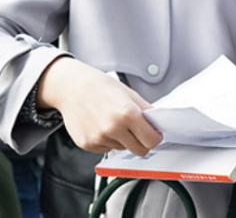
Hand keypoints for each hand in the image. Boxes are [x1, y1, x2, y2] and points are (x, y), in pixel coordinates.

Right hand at [36, 58, 160, 155]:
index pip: (152, 140)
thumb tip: (160, 126)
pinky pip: (107, 149)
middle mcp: (112, 128)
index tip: (154, 134)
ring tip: (115, 122)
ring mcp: (99, 138)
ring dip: (124, 140)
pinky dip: (109, 141)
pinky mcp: (87, 145)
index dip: (155, 137)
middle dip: (143, 143)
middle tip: (140, 133)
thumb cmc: (101, 88)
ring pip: (123, 149)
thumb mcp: (131, 95)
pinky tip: (102, 126)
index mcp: (127, 114)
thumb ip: (147, 112)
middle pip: (140, 150)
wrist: (73, 88)